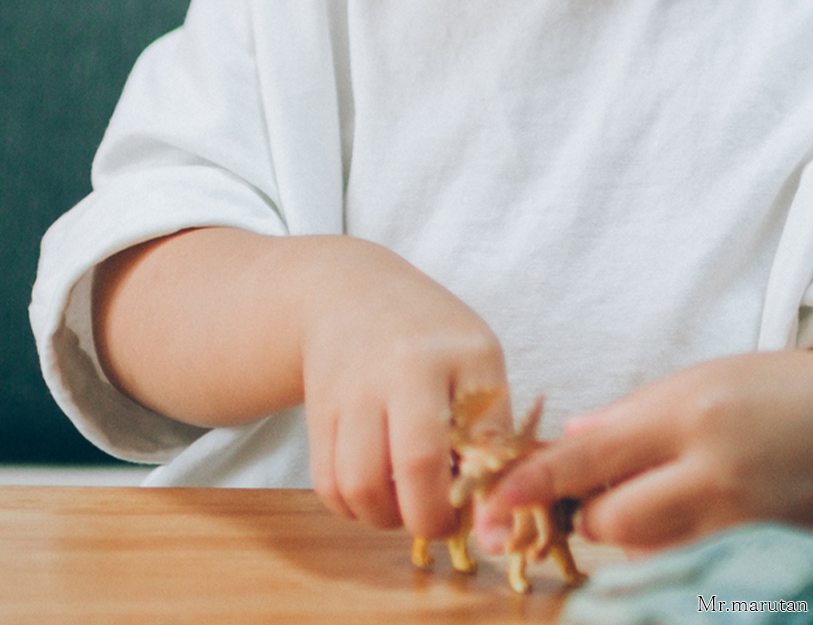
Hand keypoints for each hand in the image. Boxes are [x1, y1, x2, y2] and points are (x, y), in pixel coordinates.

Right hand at [297, 238, 508, 539]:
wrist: (350, 293)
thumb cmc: (431, 338)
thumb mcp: (478, 361)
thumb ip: (493, 429)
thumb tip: (493, 513)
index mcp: (464, 352)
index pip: (483, 439)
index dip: (486, 492)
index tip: (486, 513)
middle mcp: (406, 366)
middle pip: (416, 466)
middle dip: (432, 518)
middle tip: (442, 519)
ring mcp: (355, 388)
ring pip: (361, 486)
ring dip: (387, 517)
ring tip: (404, 502)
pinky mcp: (318, 411)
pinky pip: (329, 486)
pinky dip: (353, 507)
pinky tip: (374, 491)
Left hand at [474, 343, 812, 552]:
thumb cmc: (776, 389)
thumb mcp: (696, 381)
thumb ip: (627, 419)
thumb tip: (567, 444)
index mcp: (686, 415)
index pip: (587, 460)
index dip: (531, 484)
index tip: (490, 504)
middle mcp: (712, 474)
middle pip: (608, 524)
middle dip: (586, 516)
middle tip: (599, 491)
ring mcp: (742, 524)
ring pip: (646, 554)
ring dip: (629, 536)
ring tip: (660, 494)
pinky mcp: (765, 557)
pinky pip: (689, 568)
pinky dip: (672, 551)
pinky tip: (693, 517)